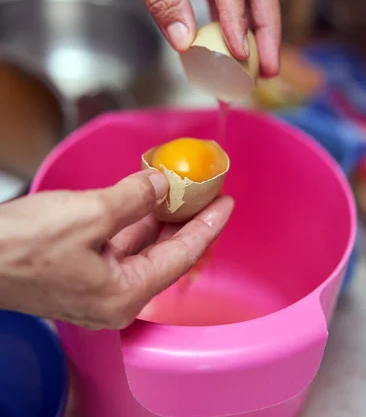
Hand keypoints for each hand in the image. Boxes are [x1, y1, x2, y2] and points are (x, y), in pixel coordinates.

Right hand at [0, 169, 232, 328]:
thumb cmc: (22, 246)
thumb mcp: (89, 214)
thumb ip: (133, 198)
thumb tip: (162, 183)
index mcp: (123, 294)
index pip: (181, 256)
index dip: (207, 226)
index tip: (226, 203)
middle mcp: (114, 298)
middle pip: (165, 255)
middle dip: (186, 220)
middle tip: (208, 193)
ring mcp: (97, 287)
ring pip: (142, 249)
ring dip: (159, 218)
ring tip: (181, 190)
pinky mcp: (81, 273)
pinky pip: (119, 246)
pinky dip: (134, 221)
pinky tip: (143, 199)